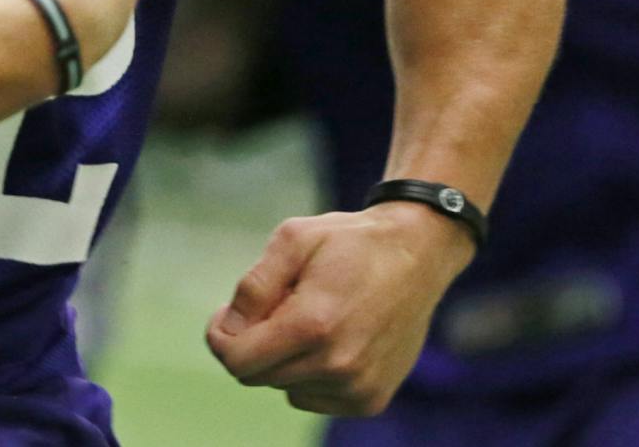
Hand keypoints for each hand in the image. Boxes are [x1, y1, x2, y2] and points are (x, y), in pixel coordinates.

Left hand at [205, 202, 475, 415]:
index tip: (227, 313)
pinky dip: (308, 374)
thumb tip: (229, 329)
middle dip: (251, 342)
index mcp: (313, 325)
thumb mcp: (292, 239)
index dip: (220, 336)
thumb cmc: (350, 242)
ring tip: (310, 317)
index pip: (238, 360)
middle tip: (274, 305)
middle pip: (257, 375)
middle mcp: (338, 365)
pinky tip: (329, 339)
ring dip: (283, 357)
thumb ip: (253, 287)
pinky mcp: (372, 399)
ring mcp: (358, 388)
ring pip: (284, 387)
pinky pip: (312, 397)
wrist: (418, 255)